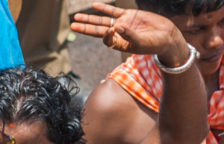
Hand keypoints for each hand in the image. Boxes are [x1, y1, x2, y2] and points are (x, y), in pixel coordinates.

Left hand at [70, 2, 187, 64]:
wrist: (166, 36)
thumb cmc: (153, 44)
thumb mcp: (140, 42)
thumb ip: (128, 36)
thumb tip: (116, 26)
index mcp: (119, 44)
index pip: (105, 39)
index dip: (105, 34)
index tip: (111, 30)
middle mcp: (117, 34)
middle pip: (97, 30)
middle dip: (84, 28)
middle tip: (71, 26)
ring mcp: (121, 24)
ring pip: (102, 21)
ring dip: (89, 18)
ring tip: (76, 17)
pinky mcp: (128, 15)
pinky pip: (113, 11)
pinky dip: (104, 8)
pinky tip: (94, 5)